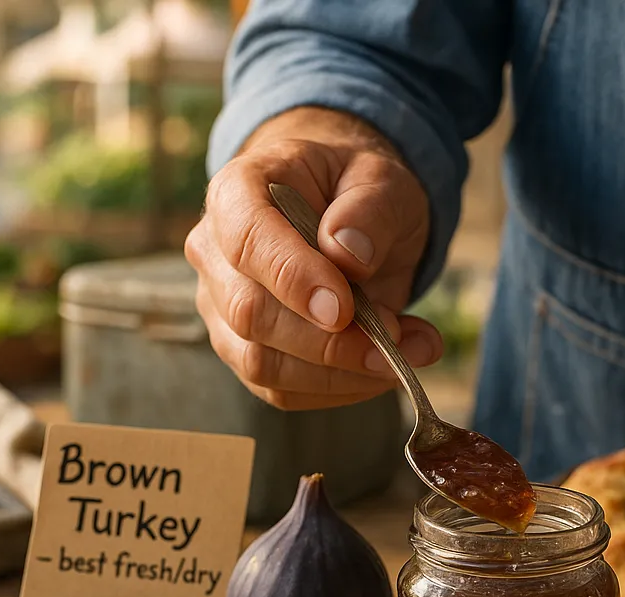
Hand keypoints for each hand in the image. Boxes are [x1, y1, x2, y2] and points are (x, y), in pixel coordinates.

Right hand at [185, 106, 441, 410]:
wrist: (346, 213)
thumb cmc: (355, 188)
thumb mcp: (380, 178)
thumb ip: (369, 210)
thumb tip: (349, 254)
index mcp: (237, 192)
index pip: (247, 241)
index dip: (291, 279)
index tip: (344, 309)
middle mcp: (214, 253)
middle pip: (250, 313)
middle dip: (327, 341)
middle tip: (395, 340)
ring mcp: (221, 308)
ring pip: (262, 363)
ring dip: (340, 373)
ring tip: (409, 352)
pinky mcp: (244, 351)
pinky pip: (283, 389)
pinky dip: (340, 388)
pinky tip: (385, 367)